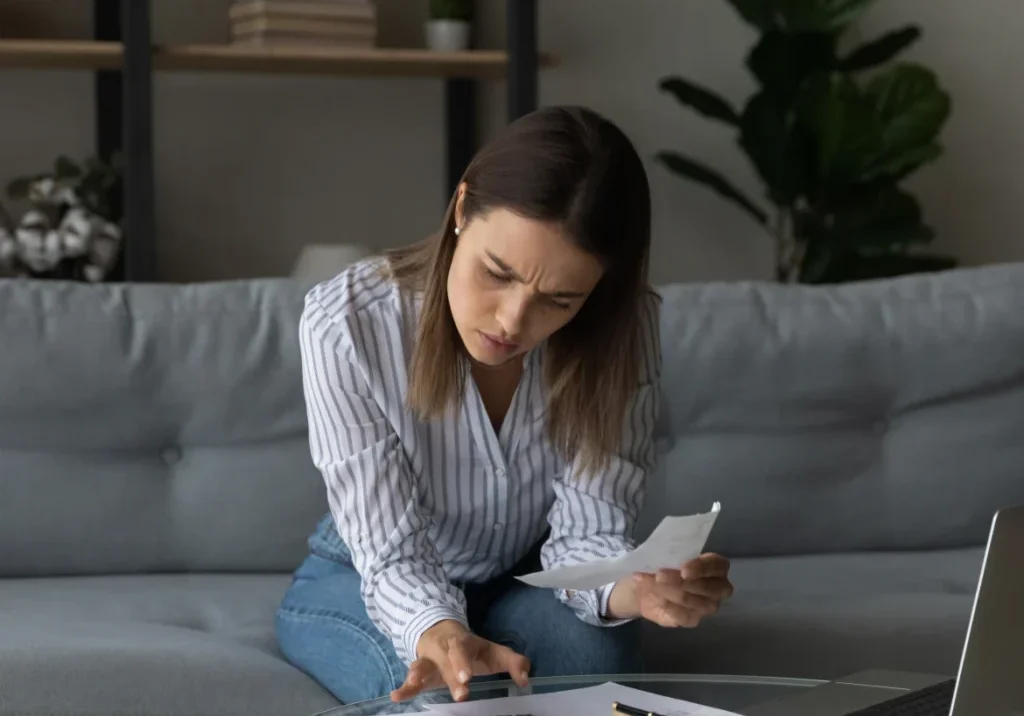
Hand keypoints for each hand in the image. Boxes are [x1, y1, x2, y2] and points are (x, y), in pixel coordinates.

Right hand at [390, 620, 530, 702]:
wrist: (439, 630)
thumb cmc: (470, 648)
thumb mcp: (492, 651)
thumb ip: (512, 662)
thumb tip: (526, 679)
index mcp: (462, 642)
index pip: (463, 649)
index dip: (463, 661)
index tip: (467, 677)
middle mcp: (443, 649)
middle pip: (446, 660)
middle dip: (451, 674)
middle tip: (461, 692)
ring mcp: (428, 660)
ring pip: (422, 664)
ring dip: (418, 674)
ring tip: (413, 683)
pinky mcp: (418, 671)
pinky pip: (409, 678)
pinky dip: (403, 688)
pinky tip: (396, 697)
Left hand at [631, 553, 733, 627]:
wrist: (648, 587)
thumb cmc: (664, 565)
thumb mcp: (665, 555)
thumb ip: (669, 556)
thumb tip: (661, 560)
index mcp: (716, 566)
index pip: (716, 566)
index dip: (701, 568)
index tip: (683, 570)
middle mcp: (718, 588)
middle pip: (705, 587)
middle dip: (679, 581)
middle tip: (659, 576)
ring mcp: (708, 606)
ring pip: (690, 600)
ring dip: (666, 591)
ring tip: (648, 583)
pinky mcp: (694, 620)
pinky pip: (683, 616)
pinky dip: (667, 606)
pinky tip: (656, 598)